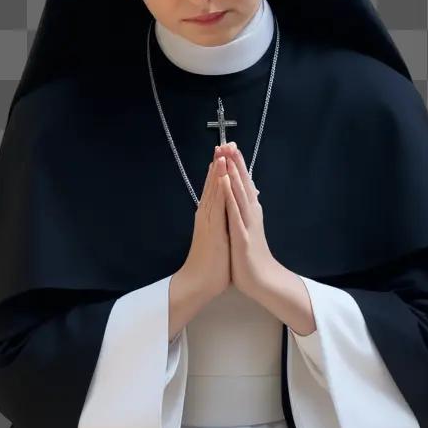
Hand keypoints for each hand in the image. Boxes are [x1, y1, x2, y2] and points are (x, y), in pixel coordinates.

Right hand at [179, 148, 231, 302]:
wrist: (198, 283)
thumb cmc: (211, 265)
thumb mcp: (221, 239)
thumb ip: (223, 225)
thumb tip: (229, 215)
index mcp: (210, 217)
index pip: (216, 189)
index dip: (220, 171)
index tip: (226, 154)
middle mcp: (206, 215)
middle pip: (212, 184)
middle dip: (218, 164)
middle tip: (222, 144)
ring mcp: (207, 220)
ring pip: (213, 190)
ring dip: (217, 171)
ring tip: (221, 152)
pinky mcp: (210, 227)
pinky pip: (215, 204)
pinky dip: (218, 188)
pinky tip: (221, 176)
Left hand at [218, 141, 278, 300]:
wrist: (261, 281)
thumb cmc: (251, 257)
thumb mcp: (247, 230)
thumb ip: (247, 213)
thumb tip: (249, 197)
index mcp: (249, 212)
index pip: (242, 184)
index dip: (237, 165)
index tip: (230, 146)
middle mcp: (250, 213)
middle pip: (242, 183)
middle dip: (236, 162)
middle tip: (229, 141)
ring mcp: (246, 223)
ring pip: (239, 193)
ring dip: (234, 173)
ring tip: (228, 155)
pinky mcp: (242, 235)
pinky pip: (235, 212)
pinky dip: (230, 195)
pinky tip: (226, 182)